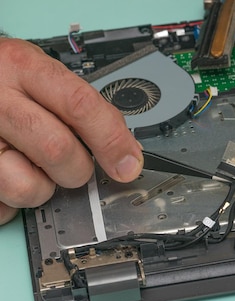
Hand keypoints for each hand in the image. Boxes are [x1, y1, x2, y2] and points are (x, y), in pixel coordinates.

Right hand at [0, 38, 143, 224]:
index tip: (129, 164)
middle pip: (58, 150)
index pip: (80, 106)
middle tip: (74, 164)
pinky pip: (3, 205)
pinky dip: (12, 201)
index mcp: (23, 68)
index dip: (112, 140)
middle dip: (79, 168)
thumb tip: (125, 149)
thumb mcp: (39, 72)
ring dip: (42, 188)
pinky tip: (9, 175)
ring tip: (31, 166)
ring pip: (27, 186)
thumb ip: (80, 105)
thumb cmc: (3, 78)